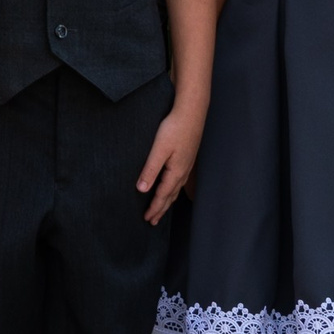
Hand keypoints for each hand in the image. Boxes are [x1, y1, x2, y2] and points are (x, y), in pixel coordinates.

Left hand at [137, 103, 205, 223]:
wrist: (192, 112)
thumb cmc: (174, 128)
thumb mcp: (158, 150)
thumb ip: (150, 170)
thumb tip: (141, 190)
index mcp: (175, 172)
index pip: (163, 195)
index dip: (154, 208)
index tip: (147, 219)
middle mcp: (183, 171)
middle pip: (170, 196)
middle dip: (161, 209)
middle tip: (152, 221)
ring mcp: (186, 165)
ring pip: (176, 189)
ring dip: (168, 200)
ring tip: (161, 209)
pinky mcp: (187, 157)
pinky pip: (179, 180)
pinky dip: (173, 189)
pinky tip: (172, 186)